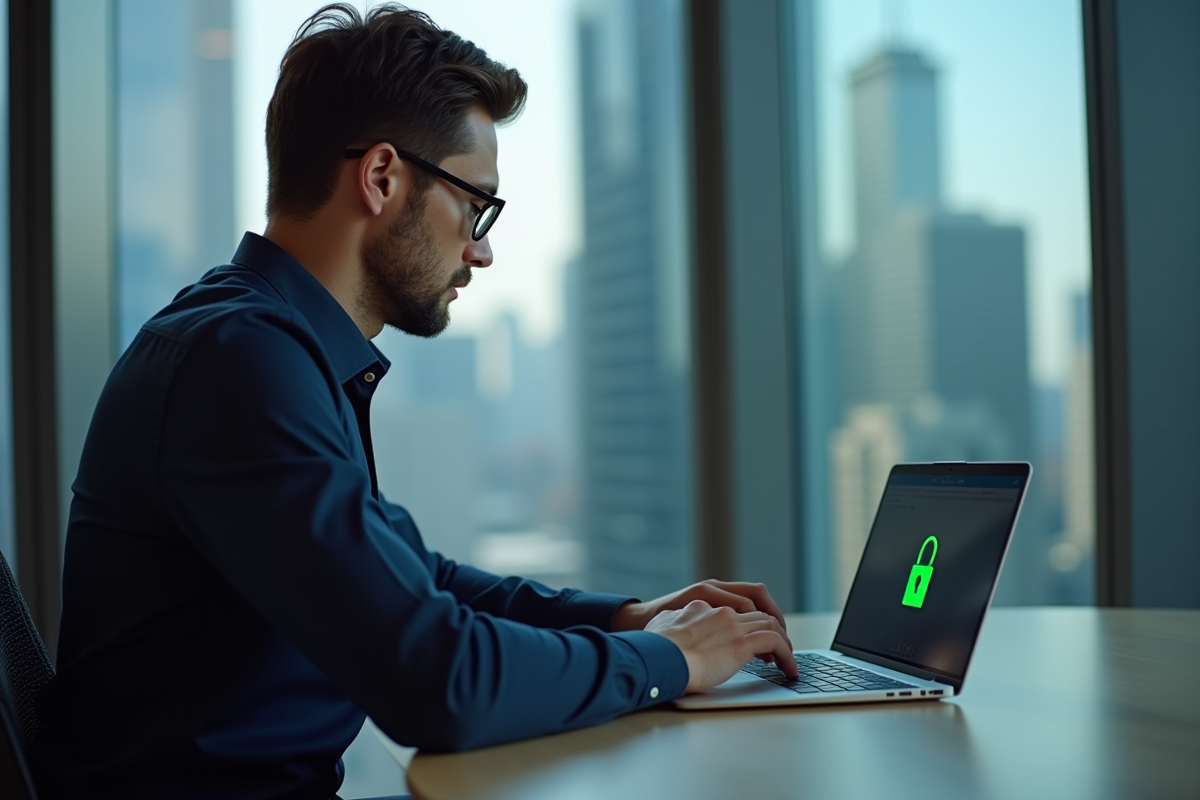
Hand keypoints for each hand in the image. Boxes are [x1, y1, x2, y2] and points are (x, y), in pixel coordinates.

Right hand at [645, 600, 797, 692]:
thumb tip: (674, 627)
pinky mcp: (741, 643)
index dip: (747, 623)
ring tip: (786, 661)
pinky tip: (788, 669)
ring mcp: (732, 625)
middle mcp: (720, 610)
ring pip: (770, 624)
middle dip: (771, 629)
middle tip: (776, 650)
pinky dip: (786, 655)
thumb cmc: (653, 648)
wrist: (657, 657)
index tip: (751, 640)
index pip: (734, 606)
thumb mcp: (661, 625)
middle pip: (757, 612)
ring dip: (782, 642)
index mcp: (702, 603)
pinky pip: (775, 643)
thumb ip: (673, 622)